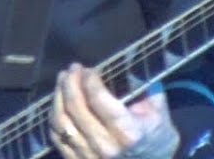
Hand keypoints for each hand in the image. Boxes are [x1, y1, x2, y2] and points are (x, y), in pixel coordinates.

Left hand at [50, 64, 179, 158]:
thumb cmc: (157, 136)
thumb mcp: (159, 111)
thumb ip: (143, 86)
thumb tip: (125, 63)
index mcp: (128, 132)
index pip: (98, 99)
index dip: (88, 80)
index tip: (88, 68)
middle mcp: (106, 146)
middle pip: (76, 108)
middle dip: (70, 82)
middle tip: (72, 68)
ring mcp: (90, 157)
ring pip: (62, 122)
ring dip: (58, 97)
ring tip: (62, 81)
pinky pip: (58, 137)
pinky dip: (55, 117)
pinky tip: (59, 103)